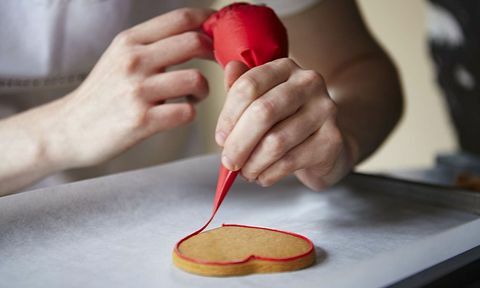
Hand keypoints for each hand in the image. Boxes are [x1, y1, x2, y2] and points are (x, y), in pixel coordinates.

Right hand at [46, 8, 213, 168]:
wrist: (69, 129)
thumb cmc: (102, 94)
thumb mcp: (119, 57)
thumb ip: (152, 45)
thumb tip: (194, 33)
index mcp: (130, 41)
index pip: (180, 19)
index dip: (209, 22)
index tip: (221, 30)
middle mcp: (133, 61)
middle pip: (195, 43)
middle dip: (214, 54)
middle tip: (215, 65)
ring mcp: (137, 92)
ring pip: (196, 79)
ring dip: (204, 89)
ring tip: (194, 95)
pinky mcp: (142, 121)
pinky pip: (187, 112)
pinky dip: (190, 112)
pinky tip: (180, 112)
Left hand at [216, 59, 357, 190]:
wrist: (327, 145)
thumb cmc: (286, 122)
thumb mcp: (261, 101)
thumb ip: (242, 88)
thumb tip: (228, 70)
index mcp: (286, 68)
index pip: (249, 85)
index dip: (228, 116)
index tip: (220, 138)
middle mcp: (309, 83)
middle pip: (262, 112)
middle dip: (238, 143)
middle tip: (229, 162)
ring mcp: (324, 110)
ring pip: (275, 141)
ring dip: (253, 163)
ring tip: (246, 172)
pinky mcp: (331, 139)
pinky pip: (290, 161)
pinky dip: (269, 174)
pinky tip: (263, 177)